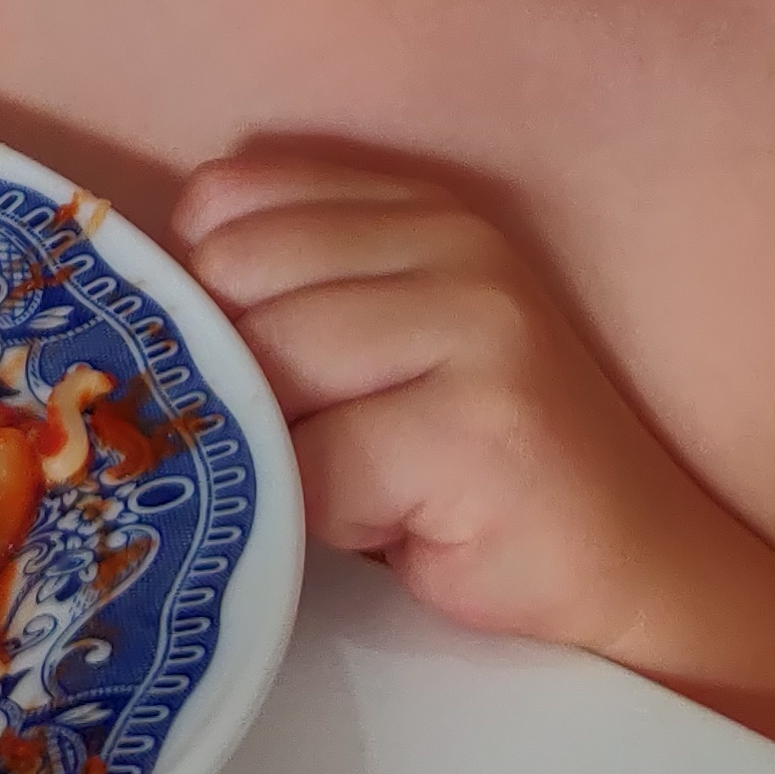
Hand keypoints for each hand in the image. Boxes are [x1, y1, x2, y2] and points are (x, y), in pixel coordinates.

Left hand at [170, 149, 721, 671]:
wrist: (636, 573)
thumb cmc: (476, 472)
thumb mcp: (378, 348)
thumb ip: (285, 293)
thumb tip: (138, 307)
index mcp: (419, 206)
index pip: (230, 200)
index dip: (207, 293)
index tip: (247, 365)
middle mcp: (454, 242)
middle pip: (234, 282)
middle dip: (247, 380)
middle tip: (322, 445)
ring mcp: (476, 326)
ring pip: (268, 369)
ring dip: (288, 454)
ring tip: (365, 482)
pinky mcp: (479, 424)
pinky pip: (312, 467)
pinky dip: (325, 517)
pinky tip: (392, 525)